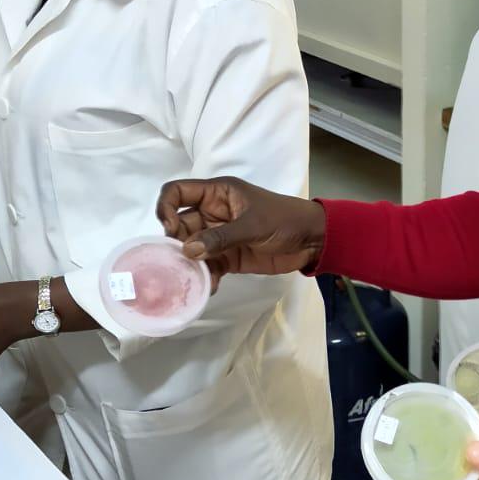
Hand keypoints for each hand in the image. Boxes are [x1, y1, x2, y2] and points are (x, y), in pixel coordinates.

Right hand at [156, 177, 325, 279]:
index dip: (166, 207)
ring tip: (192, 278)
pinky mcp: (228, 257)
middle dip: (176, 242)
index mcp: (217, 193)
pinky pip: (208, 266)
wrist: (312, 240)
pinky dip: (206, 277)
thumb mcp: (253, 225)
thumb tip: (188, 249)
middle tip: (180, 260)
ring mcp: (219, 236)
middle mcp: (213, 212)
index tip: (169, 230)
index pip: (178, 192)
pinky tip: (210, 288)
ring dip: (189, 263)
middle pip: (180, 224)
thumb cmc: (284, 220)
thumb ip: (221, 237)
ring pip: (191, 248)